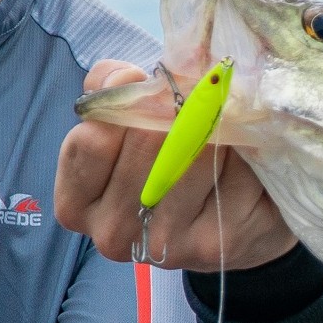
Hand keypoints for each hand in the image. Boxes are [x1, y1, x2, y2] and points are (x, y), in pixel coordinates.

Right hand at [55, 60, 299, 271]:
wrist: (236, 215)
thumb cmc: (168, 157)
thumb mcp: (128, 121)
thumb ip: (111, 91)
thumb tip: (121, 77)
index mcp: (78, 204)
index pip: (91, 141)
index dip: (124, 104)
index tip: (150, 91)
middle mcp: (112, 233)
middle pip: (146, 143)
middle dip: (176, 112)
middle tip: (194, 109)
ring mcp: (162, 245)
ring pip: (194, 154)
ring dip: (215, 129)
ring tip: (219, 137)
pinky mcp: (213, 244)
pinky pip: (233, 172)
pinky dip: (245, 154)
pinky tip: (242, 163)